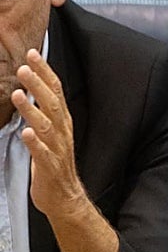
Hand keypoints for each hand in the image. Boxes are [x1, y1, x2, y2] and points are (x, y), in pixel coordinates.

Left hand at [12, 50, 88, 220]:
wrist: (65, 197)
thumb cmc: (54, 163)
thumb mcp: (50, 133)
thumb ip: (43, 113)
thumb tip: (30, 90)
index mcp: (62, 120)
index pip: (56, 90)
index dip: (45, 71)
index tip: (32, 54)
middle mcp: (62, 130)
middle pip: (51, 102)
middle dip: (38, 84)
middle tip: (23, 67)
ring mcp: (57, 148)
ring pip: (46, 124)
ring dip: (32, 109)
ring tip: (18, 94)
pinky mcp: (49, 166)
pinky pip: (43, 152)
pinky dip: (35, 142)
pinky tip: (25, 132)